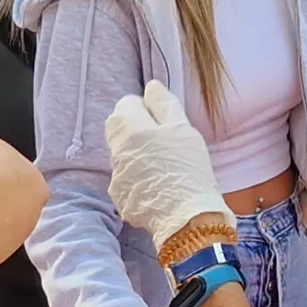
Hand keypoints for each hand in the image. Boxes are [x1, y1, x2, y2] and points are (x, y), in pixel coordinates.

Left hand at [103, 83, 235, 254]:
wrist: (188, 219)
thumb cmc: (189, 169)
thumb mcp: (183, 129)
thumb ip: (164, 104)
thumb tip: (151, 87)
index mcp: (130, 129)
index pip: (125, 104)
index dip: (144, 108)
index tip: (162, 121)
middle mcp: (117, 152)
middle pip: (120, 130)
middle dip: (138, 131)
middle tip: (164, 142)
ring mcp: (117, 177)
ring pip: (124, 155)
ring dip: (139, 155)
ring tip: (165, 167)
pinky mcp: (121, 199)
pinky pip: (127, 179)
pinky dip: (140, 179)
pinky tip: (160, 186)